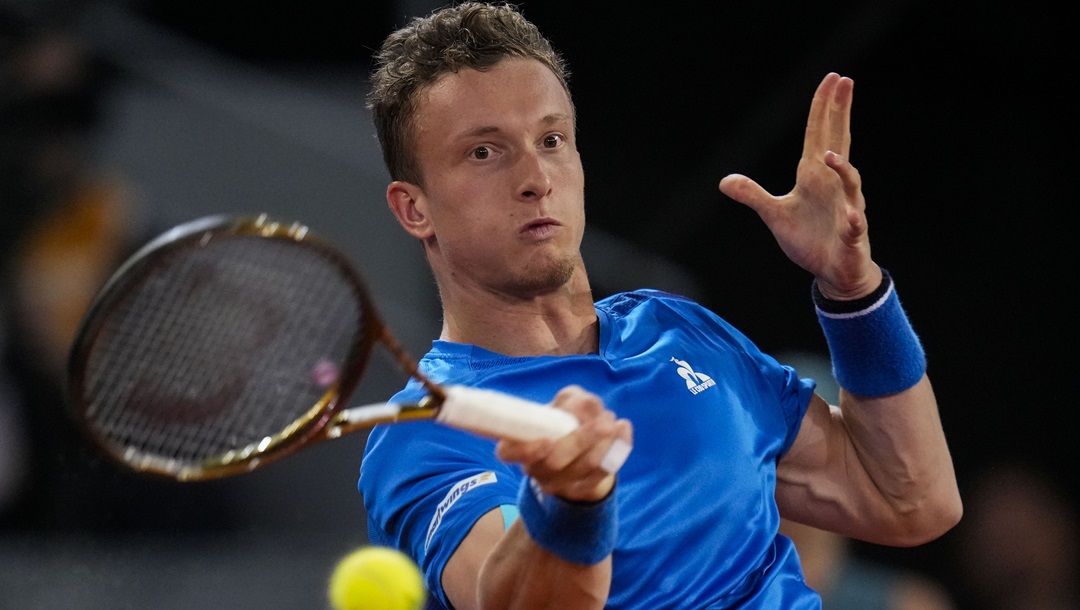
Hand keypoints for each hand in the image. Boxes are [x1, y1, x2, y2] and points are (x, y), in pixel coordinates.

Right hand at [495, 385, 632, 502]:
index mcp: (517, 445)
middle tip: (604, 419)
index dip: (526, 451)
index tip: (546, 441)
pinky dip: (616, 449)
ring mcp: (556, 484)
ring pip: (583, 467)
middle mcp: (533, 468)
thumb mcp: (565, 403)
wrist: (582, 448)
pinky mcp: (581, 490)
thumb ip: (572, 402)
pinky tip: (623, 428)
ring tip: (611, 419)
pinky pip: (601, 473)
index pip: (508, 453)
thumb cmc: (567, 419)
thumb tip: (587, 406)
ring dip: (604, 441)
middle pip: (554, 463)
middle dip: (582, 440)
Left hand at [719, 72, 880, 298]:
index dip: (825, 108)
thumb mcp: (775, 214)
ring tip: (831, 156)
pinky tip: (850, 218)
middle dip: (842, 113)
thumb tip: (724, 181)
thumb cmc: (809, 239)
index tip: (833, 79)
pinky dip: (853, 221)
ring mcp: (847, 208)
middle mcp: (835, 185)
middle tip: (846, 82)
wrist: (834, 270)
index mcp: (815, 176)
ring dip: (843, 170)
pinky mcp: (852, 235)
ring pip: (850, 183)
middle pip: (840, 142)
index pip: (820, 134)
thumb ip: (753, 195)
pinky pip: (854, 226)